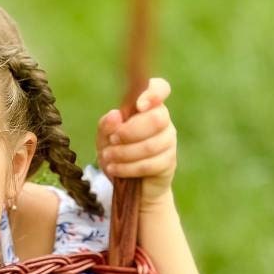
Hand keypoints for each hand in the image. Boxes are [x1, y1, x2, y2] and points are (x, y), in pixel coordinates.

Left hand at [96, 78, 175, 209]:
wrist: (128, 185)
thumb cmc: (117, 153)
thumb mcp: (105, 139)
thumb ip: (107, 125)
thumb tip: (115, 115)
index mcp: (148, 107)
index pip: (160, 88)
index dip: (153, 93)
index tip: (139, 106)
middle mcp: (163, 121)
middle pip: (157, 118)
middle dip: (130, 131)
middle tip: (113, 140)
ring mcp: (168, 142)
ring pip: (151, 145)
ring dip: (124, 153)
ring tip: (108, 157)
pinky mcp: (168, 162)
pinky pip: (150, 164)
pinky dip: (128, 168)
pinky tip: (114, 169)